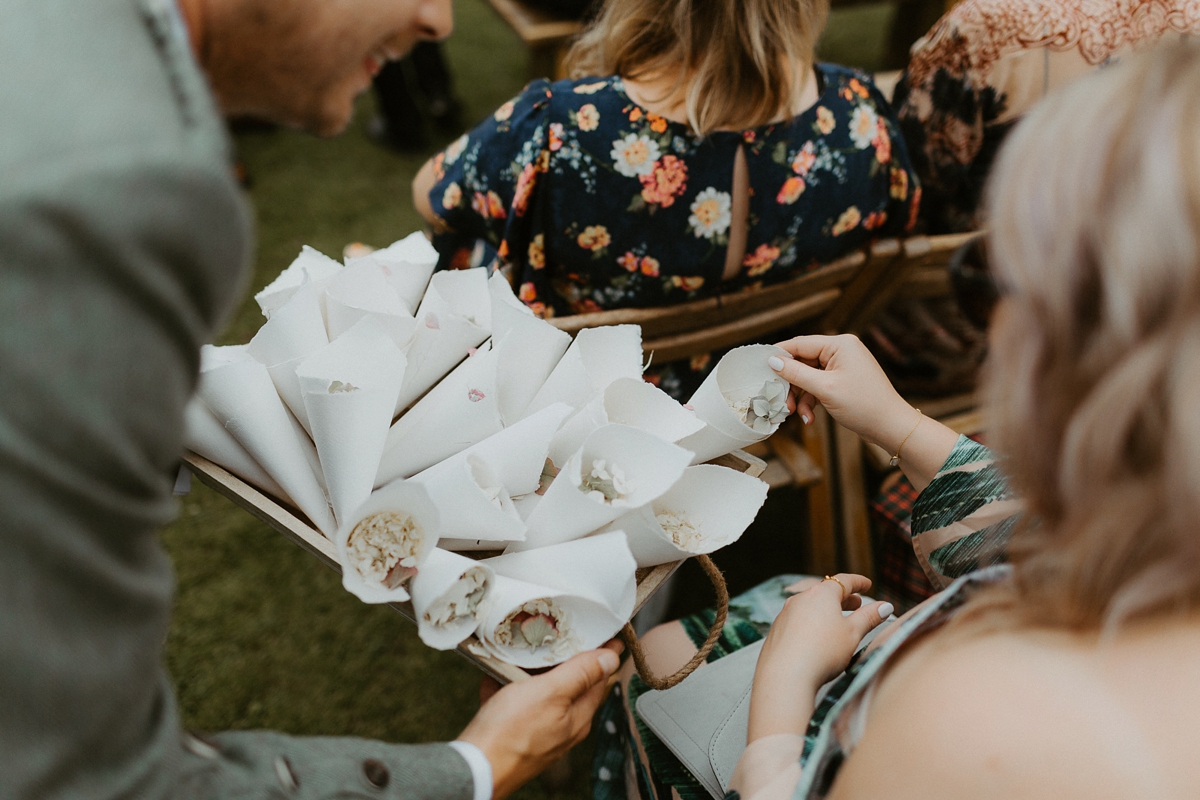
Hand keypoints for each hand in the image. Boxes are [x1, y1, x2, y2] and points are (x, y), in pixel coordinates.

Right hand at [456, 643, 620, 798]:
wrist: (474, 769)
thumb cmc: (511, 732)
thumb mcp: (550, 693)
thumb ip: (581, 674)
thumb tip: (611, 659)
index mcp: (578, 716)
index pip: (599, 679)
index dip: (604, 654)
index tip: (609, 635)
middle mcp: (563, 727)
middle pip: (572, 685)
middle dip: (566, 660)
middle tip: (562, 635)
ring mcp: (540, 733)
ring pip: (541, 694)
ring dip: (533, 673)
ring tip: (523, 653)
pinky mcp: (516, 735)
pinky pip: (516, 705)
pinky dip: (508, 688)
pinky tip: (495, 677)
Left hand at [747, 574, 891, 740]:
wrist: (785, 675)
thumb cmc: (823, 652)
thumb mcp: (853, 634)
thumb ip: (869, 617)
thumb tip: (886, 606)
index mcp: (821, 594)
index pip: (843, 581)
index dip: (857, 582)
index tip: (866, 584)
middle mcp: (800, 599)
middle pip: (825, 592)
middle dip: (842, 597)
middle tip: (856, 603)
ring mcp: (785, 614)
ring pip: (809, 606)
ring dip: (825, 609)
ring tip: (837, 619)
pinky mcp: (776, 630)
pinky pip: (797, 620)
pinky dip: (810, 621)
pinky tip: (815, 636)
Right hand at [769, 334, 915, 452]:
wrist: (891, 426)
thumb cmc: (863, 405)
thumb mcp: (825, 389)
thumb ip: (796, 373)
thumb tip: (772, 360)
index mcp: (840, 344)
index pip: (800, 344)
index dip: (779, 355)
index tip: (760, 368)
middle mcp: (842, 350)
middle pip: (803, 362)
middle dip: (791, 384)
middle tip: (781, 401)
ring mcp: (843, 366)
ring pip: (809, 377)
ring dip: (800, 396)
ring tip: (797, 414)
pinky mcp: (844, 380)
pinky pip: (819, 386)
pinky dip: (812, 400)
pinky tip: (810, 418)